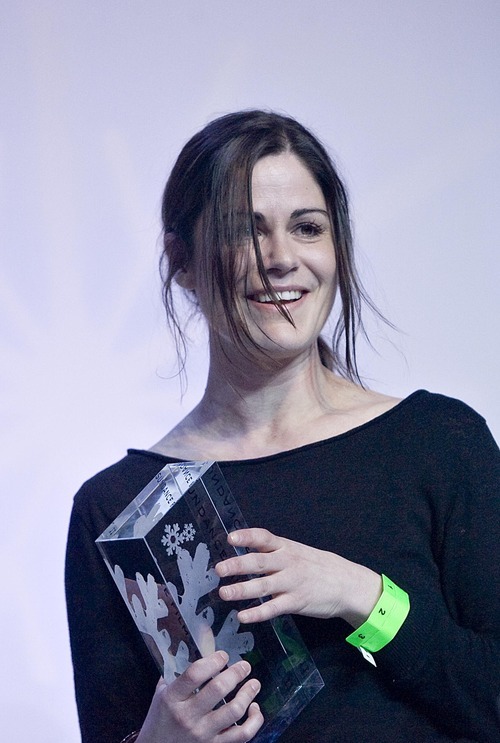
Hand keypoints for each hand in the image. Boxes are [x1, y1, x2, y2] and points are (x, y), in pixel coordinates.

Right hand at [136, 651, 262, 742]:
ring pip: (233, 711)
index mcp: (172, 699)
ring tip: (254, 683)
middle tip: (244, 666)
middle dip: (236, 673)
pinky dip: (254, 721)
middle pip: (218, 689)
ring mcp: (203, 734)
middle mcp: (188, 716)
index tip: (223, 655)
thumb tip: (195, 649)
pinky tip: (254, 709)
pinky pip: (242, 735)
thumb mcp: (160, 695)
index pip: (195, 674)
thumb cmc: (159, 720)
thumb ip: (175, 674)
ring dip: (248, 694)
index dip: (213, 661)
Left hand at [215, 528, 381, 626]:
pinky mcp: (296, 602)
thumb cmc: (316, 566)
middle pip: (259, 562)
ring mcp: (291, 583)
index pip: (263, 537)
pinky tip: (243, 616)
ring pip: (263, 585)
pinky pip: (273, 608)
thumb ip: (273, 552)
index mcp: (285, 547)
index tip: (230, 537)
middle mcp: (287, 562)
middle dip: (237, 565)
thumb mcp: (296, 551)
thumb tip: (243, 553)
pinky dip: (257, 613)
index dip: (246, 537)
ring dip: (242, 590)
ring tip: (224, 593)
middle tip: (218, 569)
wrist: (346, 583)